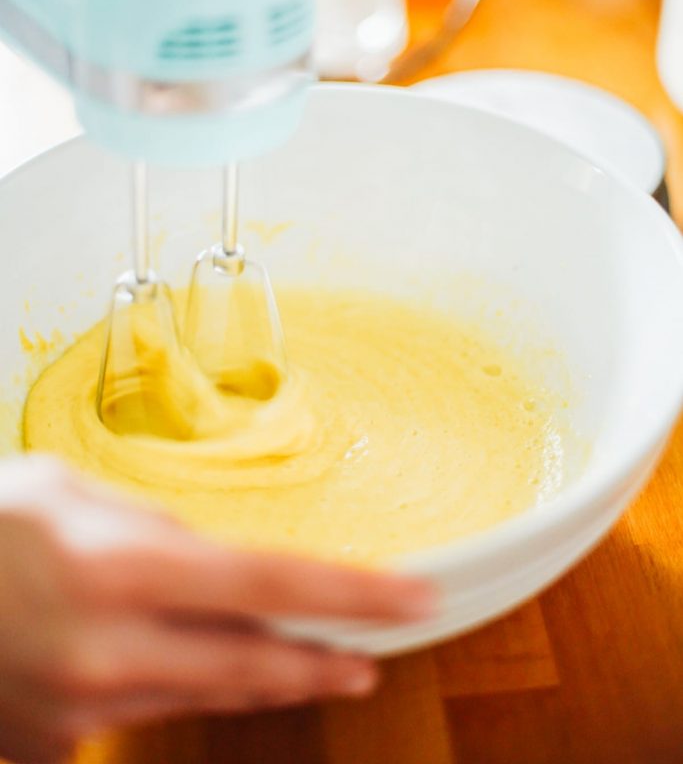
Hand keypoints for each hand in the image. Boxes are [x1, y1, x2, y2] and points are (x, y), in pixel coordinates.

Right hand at [0, 456, 432, 763]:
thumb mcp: (66, 492)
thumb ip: (148, 529)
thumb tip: (206, 557)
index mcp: (122, 570)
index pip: (275, 584)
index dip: (357, 594)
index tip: (418, 597)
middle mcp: (113, 652)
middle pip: (256, 664)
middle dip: (324, 658)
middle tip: (375, 652)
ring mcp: (82, 711)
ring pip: (206, 694)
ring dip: (264, 676)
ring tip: (312, 662)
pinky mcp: (54, 741)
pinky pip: (141, 712)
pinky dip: (176, 685)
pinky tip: (177, 661)